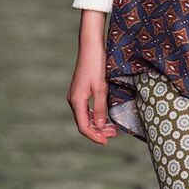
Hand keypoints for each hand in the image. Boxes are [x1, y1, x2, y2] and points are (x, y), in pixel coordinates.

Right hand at [67, 14, 118, 144]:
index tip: (107, 142)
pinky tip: (106, 116)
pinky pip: (87, 108)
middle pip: (84, 123)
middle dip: (98, 131)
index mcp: (77, 101)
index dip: (95, 136)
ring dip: (98, 123)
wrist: (91, 46)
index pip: (84, 126)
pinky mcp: (81, 90)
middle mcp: (74, 99)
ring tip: (113, 128)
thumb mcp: (101, 88)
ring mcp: (76, 95)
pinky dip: (96, 115)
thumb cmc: (96, 65)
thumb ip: (100, 108)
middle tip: (114, 135)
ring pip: (86, 116)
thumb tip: (100, 127)